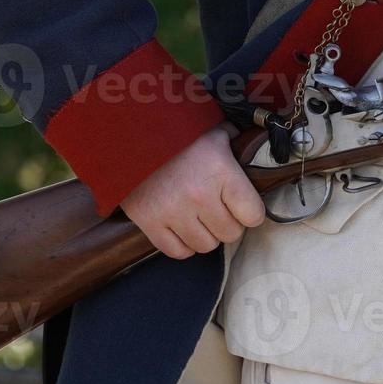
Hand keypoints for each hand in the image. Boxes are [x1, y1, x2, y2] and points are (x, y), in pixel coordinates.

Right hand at [121, 124, 265, 258]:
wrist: (129, 134)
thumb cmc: (177, 133)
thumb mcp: (213, 132)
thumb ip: (236, 143)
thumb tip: (252, 147)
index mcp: (220, 170)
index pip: (253, 214)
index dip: (250, 212)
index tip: (242, 206)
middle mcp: (199, 195)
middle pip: (230, 233)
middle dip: (227, 223)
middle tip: (217, 210)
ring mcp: (173, 211)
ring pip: (206, 246)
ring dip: (205, 235)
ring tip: (198, 217)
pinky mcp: (149, 222)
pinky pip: (178, 251)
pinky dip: (182, 244)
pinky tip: (181, 227)